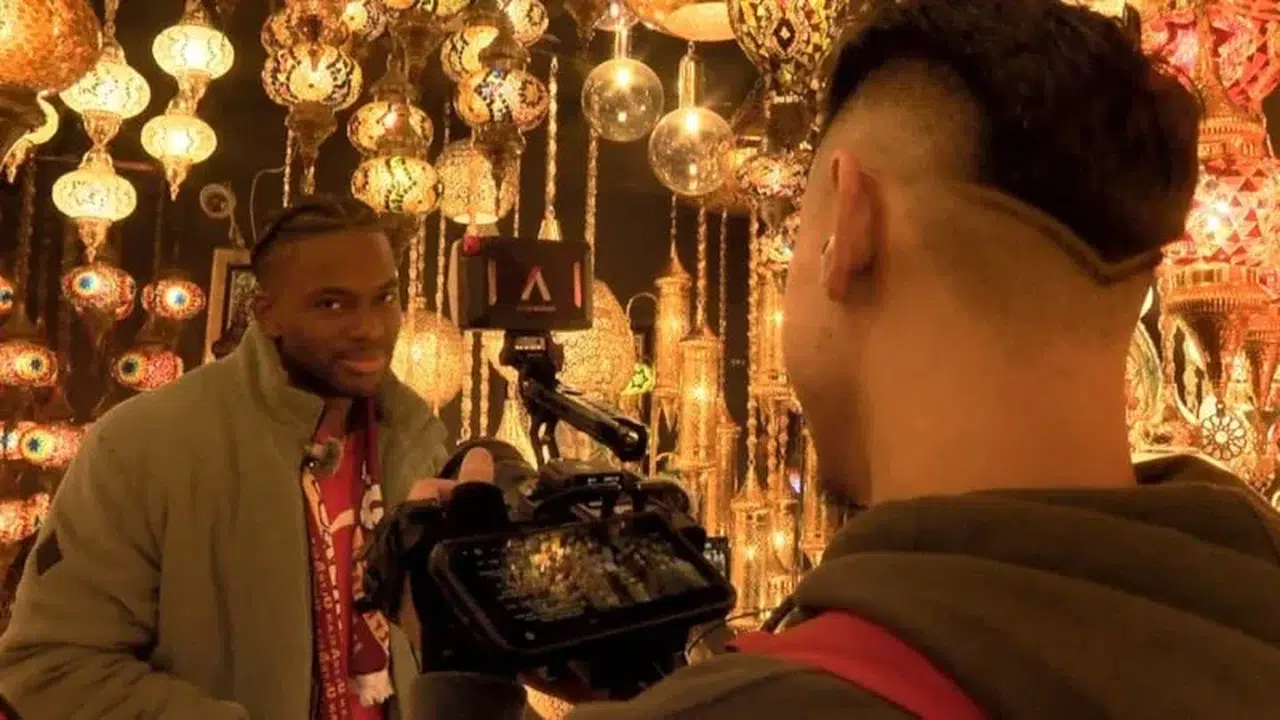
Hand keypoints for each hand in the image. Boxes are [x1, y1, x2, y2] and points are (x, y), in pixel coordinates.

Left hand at [397, 447, 494, 651]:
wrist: (462, 656)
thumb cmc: (469, 586)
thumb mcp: (478, 529)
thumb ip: (476, 490)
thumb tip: (478, 453)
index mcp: (405, 527)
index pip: (427, 489)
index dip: (458, 487)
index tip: (486, 501)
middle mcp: (391, 549)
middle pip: (425, 516)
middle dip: (454, 514)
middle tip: (486, 525)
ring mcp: (395, 578)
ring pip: (424, 542)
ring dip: (449, 539)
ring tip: (480, 548)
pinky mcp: (404, 603)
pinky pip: (423, 568)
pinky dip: (442, 563)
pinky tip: (466, 572)